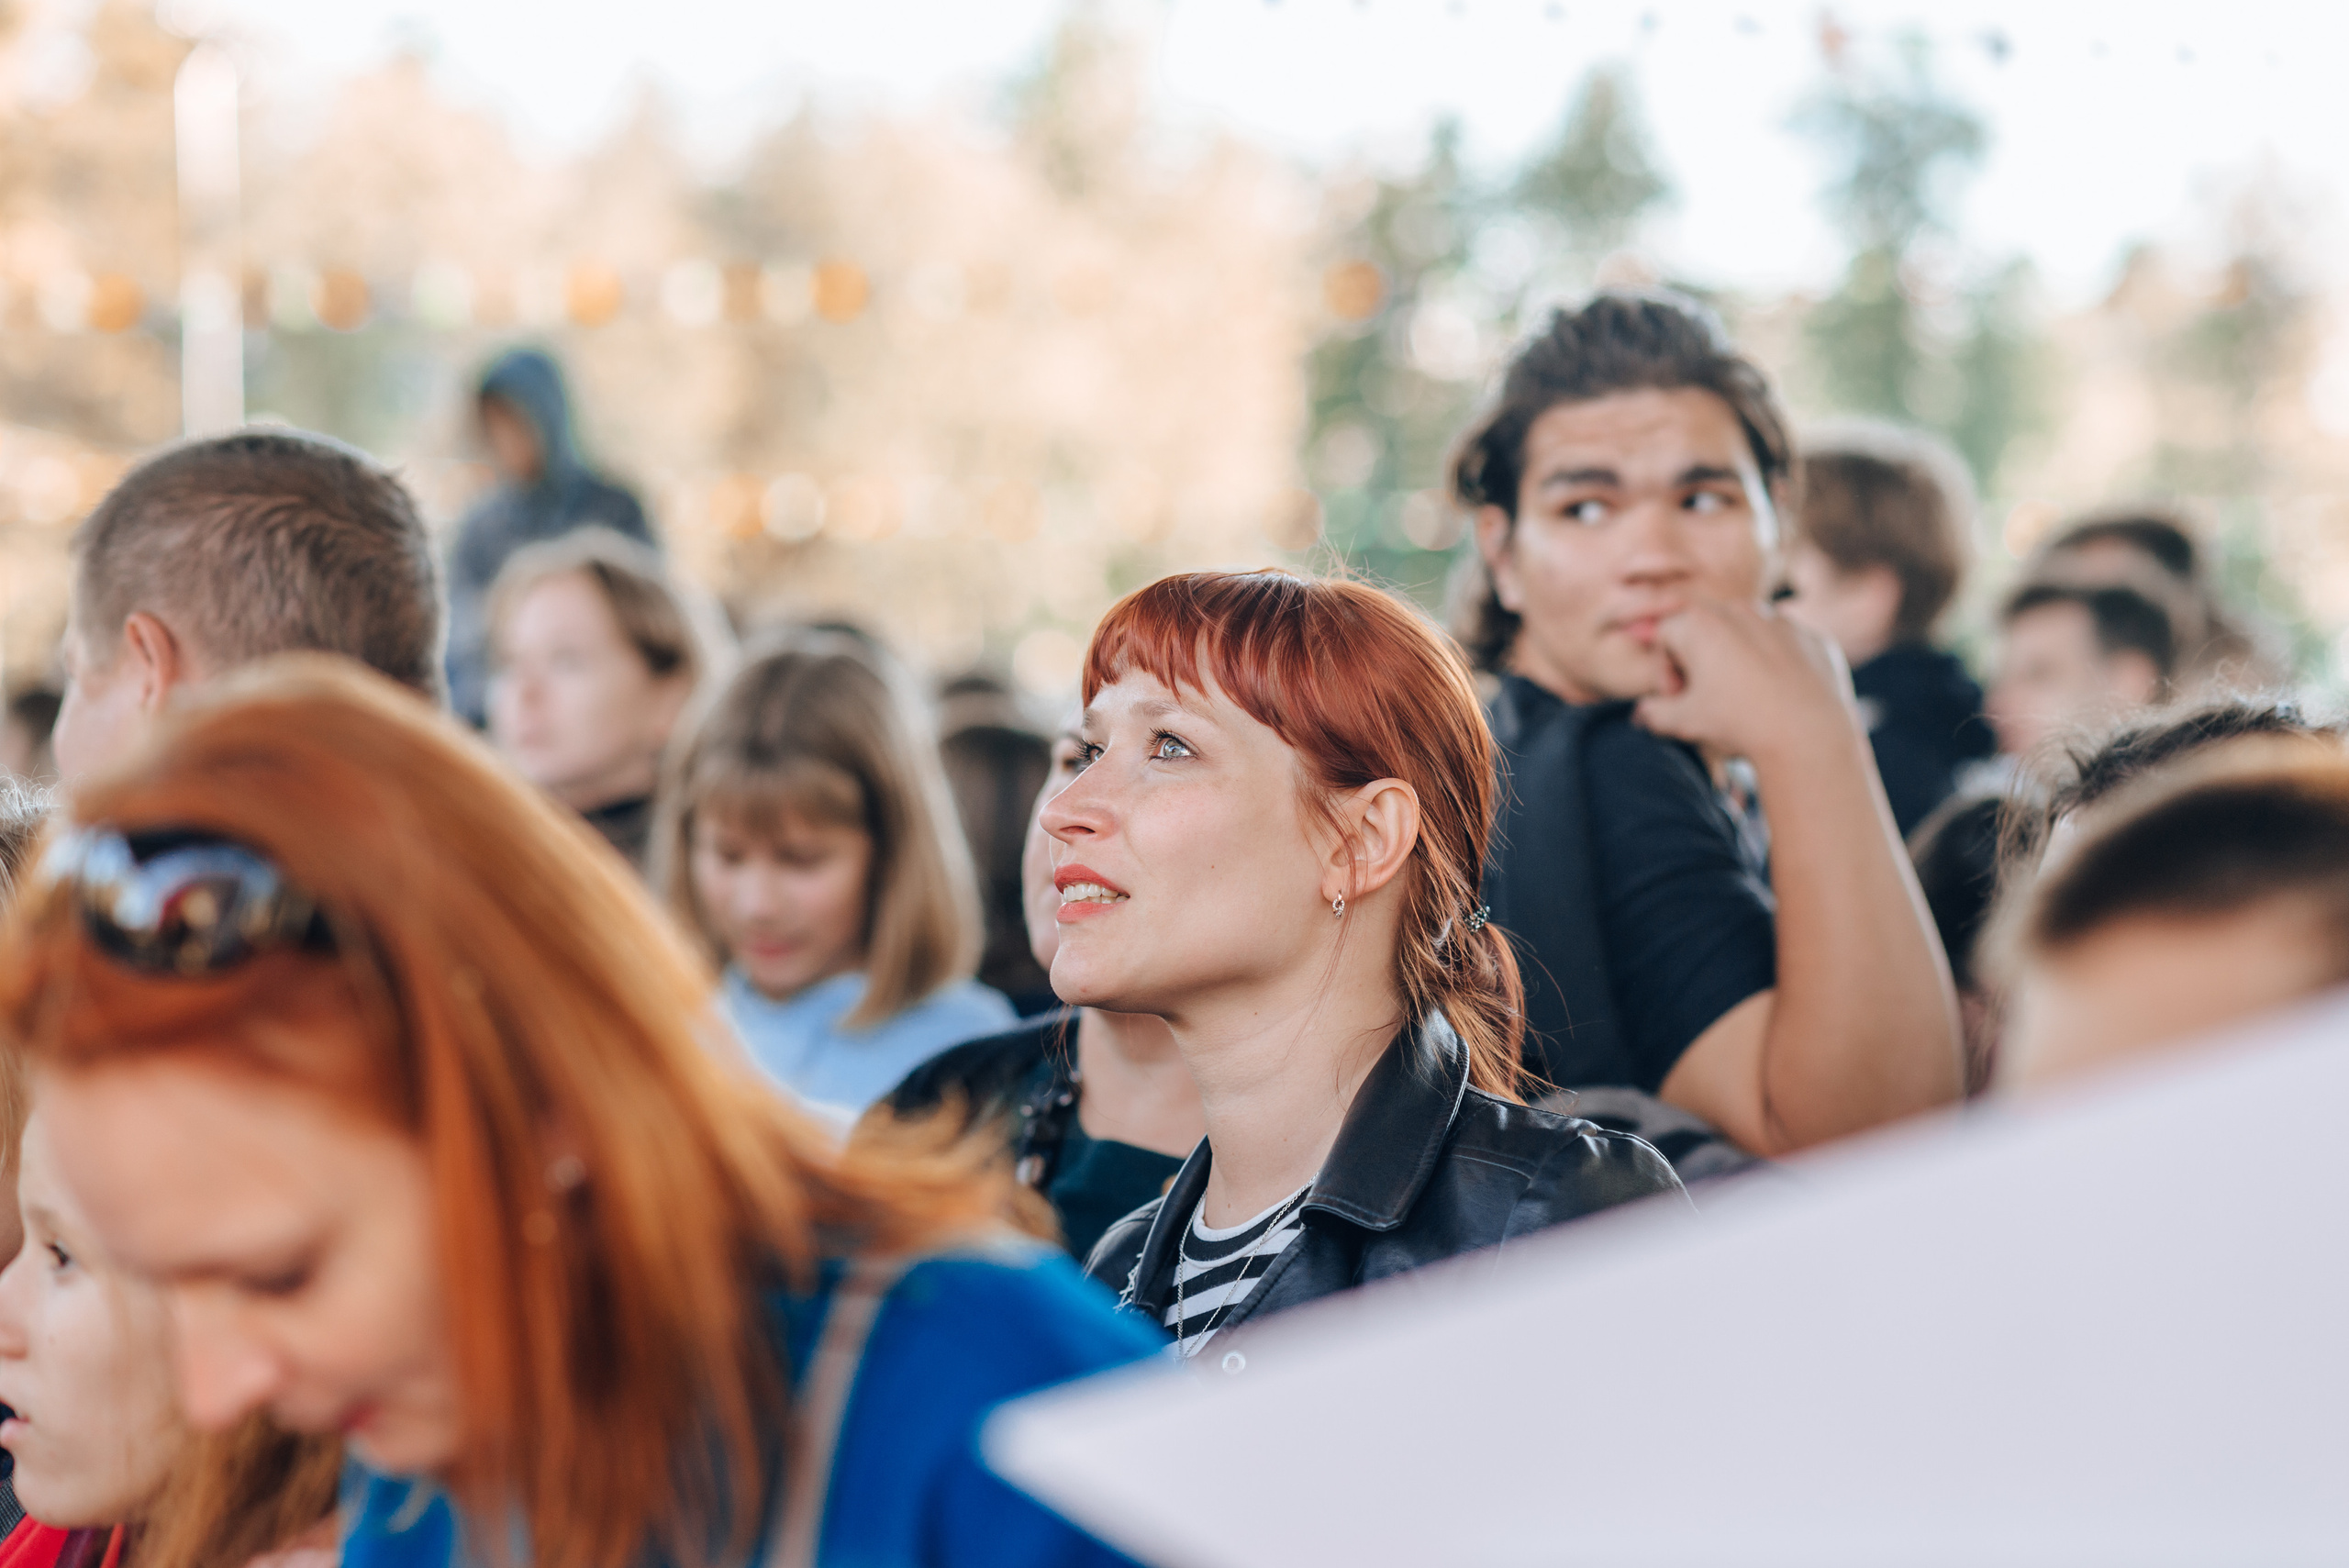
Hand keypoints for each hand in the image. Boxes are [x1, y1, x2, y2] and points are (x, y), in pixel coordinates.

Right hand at [1632, 598, 1855, 766]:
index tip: (1675, 700)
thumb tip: (1643, 713)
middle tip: (1703, 699)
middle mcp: (1740, 610)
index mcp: (1700, 623)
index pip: (1664, 636)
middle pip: (1704, 629)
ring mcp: (1780, 620)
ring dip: (1735, 660)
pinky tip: (1776, 699)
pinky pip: (1783, 645)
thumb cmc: (1739, 724)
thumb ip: (1654, 712)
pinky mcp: (1812, 637)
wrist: (1809, 737)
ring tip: (1741, 699)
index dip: (1663, 670)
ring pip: (1745, 634)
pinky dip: (1774, 665)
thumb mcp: (1683, 723)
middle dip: (1697, 660)